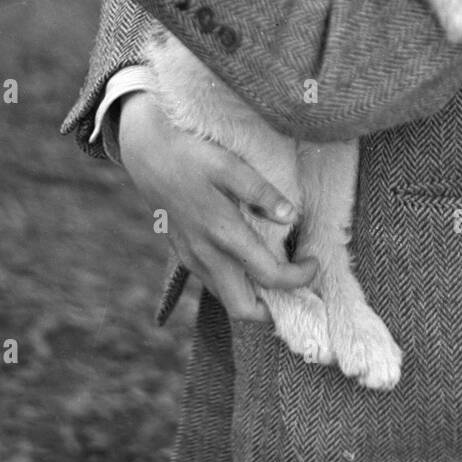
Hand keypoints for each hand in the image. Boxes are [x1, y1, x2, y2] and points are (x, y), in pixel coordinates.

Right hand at [117, 90, 317, 322]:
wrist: (147, 153)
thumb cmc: (191, 154)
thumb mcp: (228, 164)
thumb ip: (260, 191)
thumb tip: (290, 215)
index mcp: (223, 233)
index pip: (269, 276)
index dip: (299, 278)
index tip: (313, 262)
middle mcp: (206, 254)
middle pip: (243, 309)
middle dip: (274, 309)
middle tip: (296, 284)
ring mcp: (192, 258)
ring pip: (226, 299)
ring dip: (255, 298)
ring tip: (278, 273)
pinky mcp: (184, 255)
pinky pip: (213, 284)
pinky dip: (236, 284)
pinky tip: (250, 262)